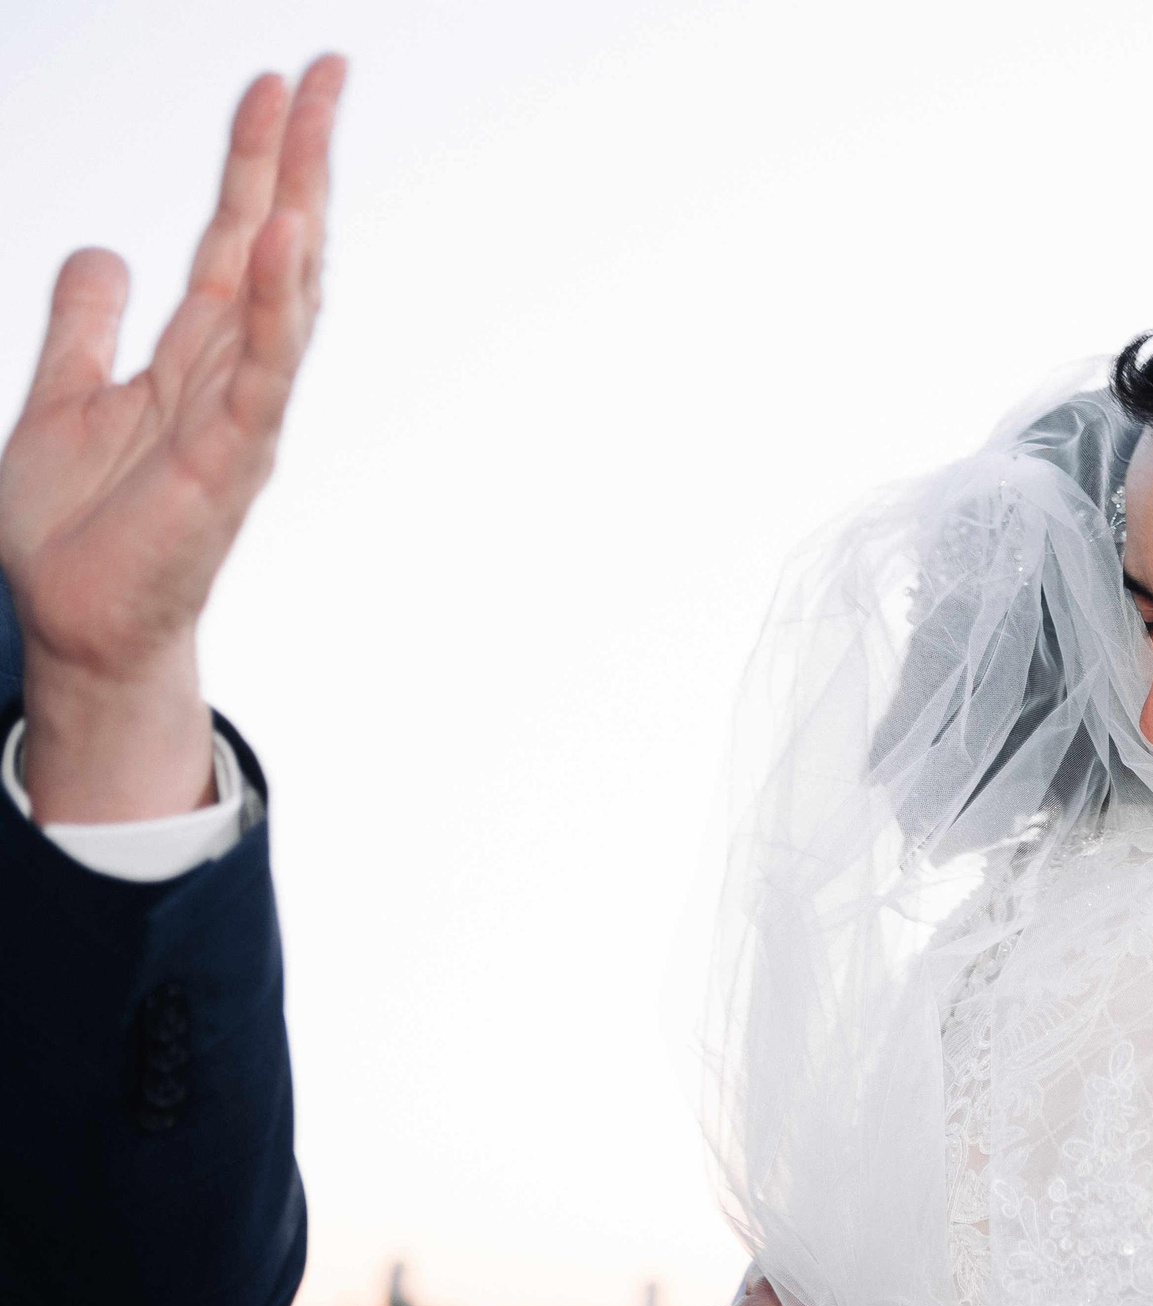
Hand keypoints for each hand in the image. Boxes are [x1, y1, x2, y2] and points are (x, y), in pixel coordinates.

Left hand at [0, 56, 344, 822]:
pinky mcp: (229, 462)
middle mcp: (230, 374)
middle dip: (299, 155)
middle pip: (275, 244)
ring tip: (310, 123)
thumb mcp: (60, 396)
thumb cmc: (77, 530)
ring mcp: (240, 416)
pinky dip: (281, 308)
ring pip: (284, 295)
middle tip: (327, 69)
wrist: (74, 625)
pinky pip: (263, 372)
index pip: (237, 234)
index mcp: (194, 353)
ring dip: (299, 206)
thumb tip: (102, 250)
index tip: (279, 81)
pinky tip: (288, 243)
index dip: (253, 157)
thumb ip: (84, 325)